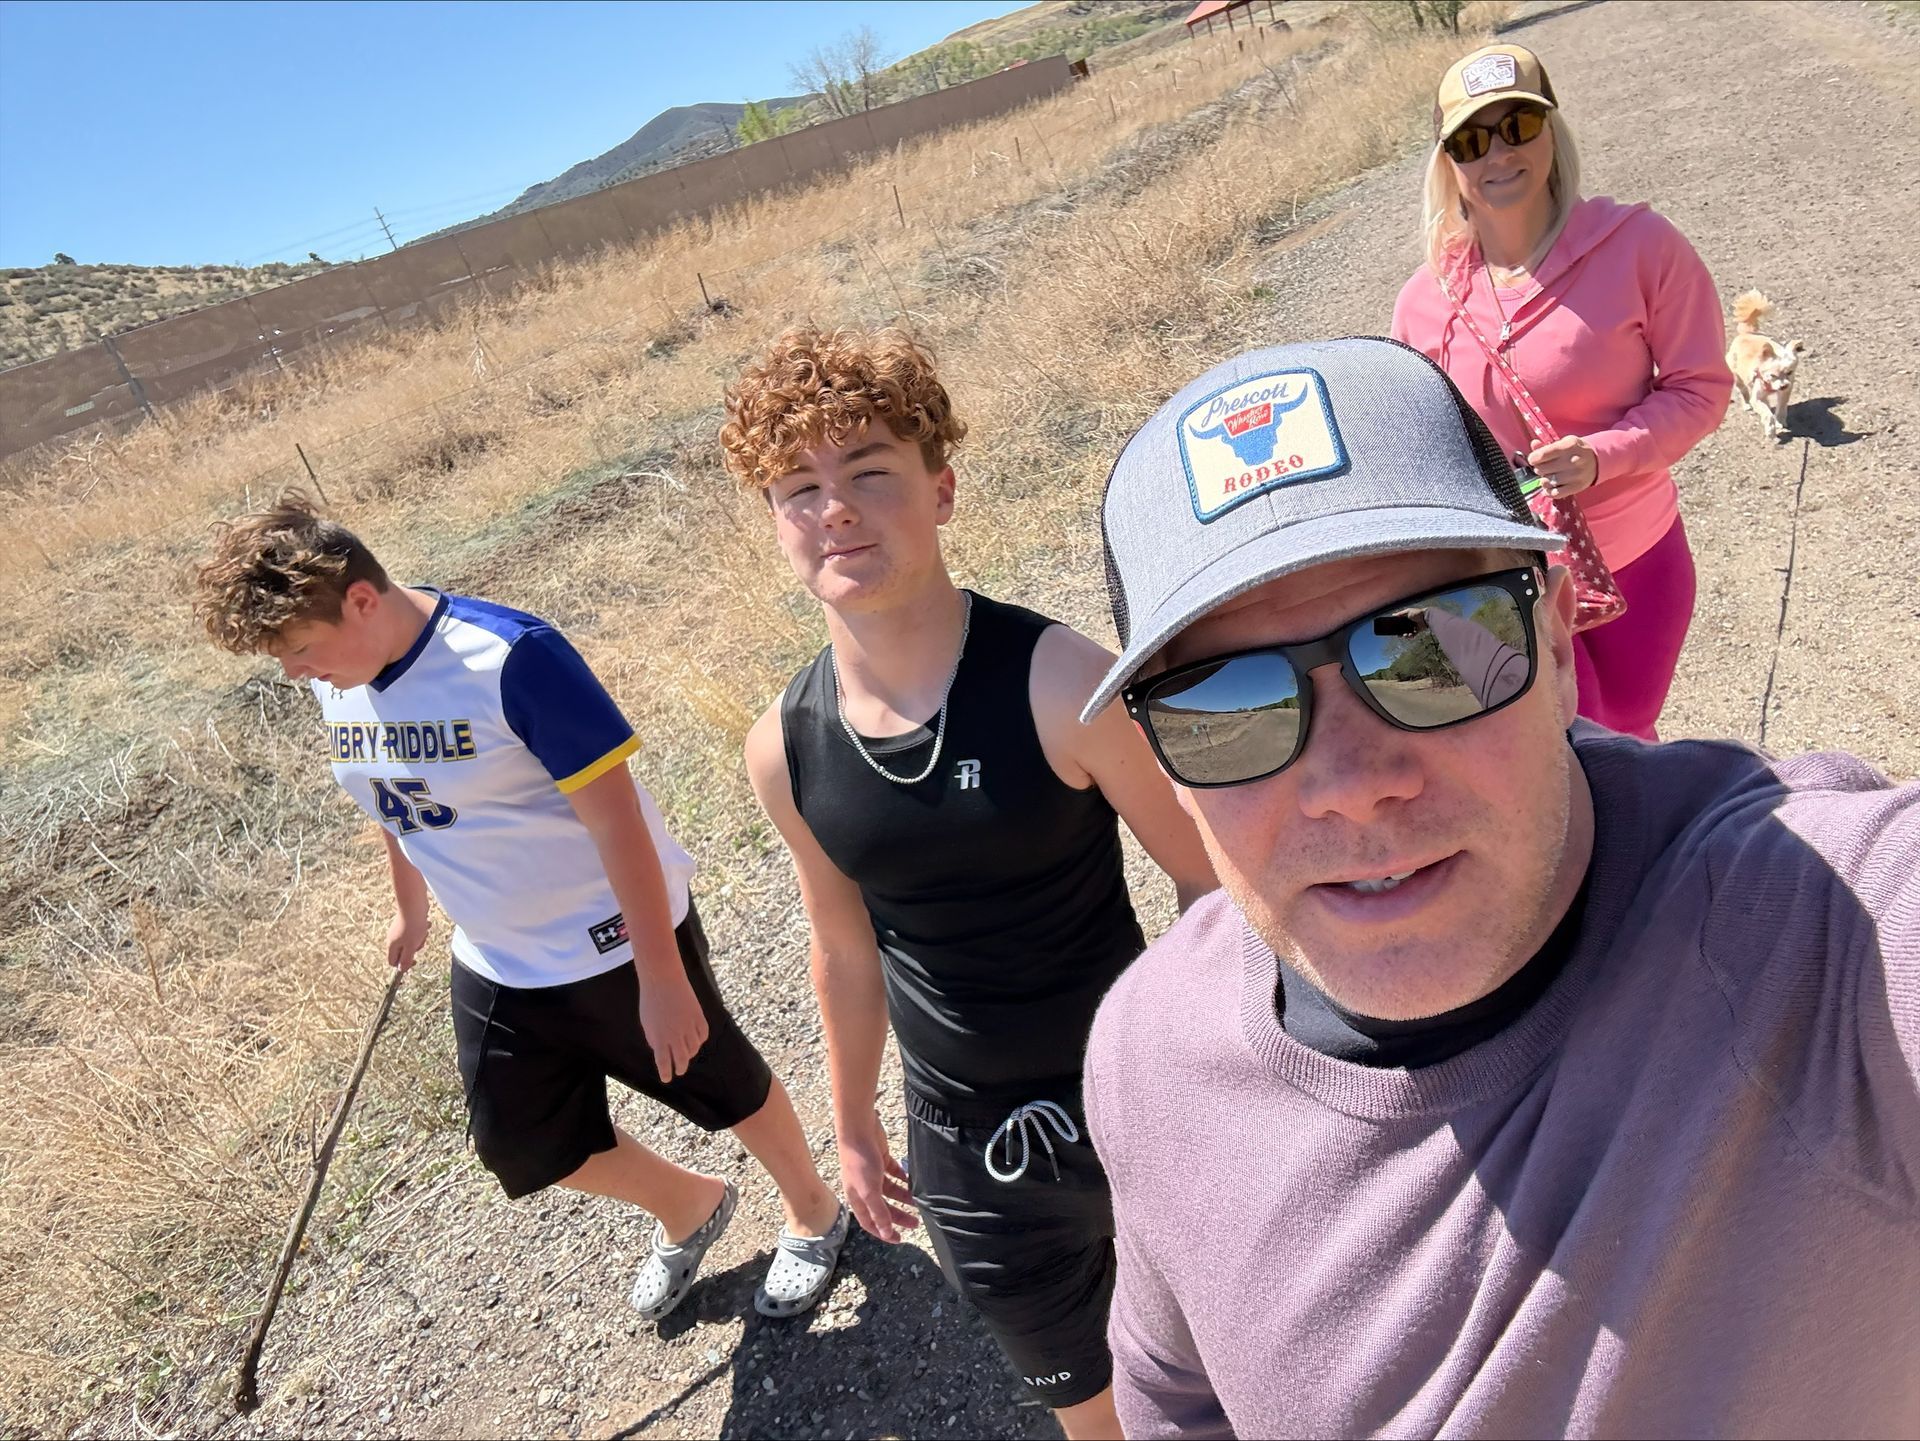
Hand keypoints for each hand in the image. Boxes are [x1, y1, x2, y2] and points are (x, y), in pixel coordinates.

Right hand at [386, 909, 428, 971]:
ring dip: (420, 938)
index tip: (415, 960)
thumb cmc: (413, 927)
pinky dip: (421, 929)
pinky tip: (425, 923)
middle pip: (404, 951)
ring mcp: (399, 929)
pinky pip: (415, 931)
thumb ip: (406, 959)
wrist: (414, 904)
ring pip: (411, 941)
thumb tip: (402, 970)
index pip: (393, 962)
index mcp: (392, 946)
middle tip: (419, 941)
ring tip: (423, 930)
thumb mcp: (411, 947)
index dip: (403, 964)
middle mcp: (393, 938)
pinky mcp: (406, 922)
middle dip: (415, 948)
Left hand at [637, 970, 708, 1082]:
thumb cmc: (651, 1001)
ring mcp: (689, 1026)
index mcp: (660, 1038)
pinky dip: (700, 1040)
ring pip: (694, 1048)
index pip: (664, 1062)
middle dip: (681, 1067)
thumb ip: (654, 1039)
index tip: (667, 1078)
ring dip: (690, 1054)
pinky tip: (696, 1041)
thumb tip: (662, 1051)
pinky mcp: (698, 1016)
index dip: (666, 1073)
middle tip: (679, 1070)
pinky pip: (703, 1035)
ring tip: (686, 1054)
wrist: (663, 979)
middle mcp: (676, 1035)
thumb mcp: (647, 1023)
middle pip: (682, 1059)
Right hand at [836, 1108, 917, 1242]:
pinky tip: (913, 1181)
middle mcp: (864, 1188)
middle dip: (899, 1217)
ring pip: (891, 1191)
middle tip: (916, 1222)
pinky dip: (904, 1178)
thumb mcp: (869, 1190)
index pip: (870, 1222)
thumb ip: (878, 1212)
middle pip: (883, 1208)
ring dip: (904, 1197)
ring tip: (920, 1202)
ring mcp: (873, 1173)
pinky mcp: (881, 1159)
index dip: (883, 1233)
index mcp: (858, 1198)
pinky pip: (895, 1173)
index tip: (899, 1239)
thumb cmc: (859, 1160)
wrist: (859, 1129)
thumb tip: (886, 1233)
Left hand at [1526, 435, 1598, 497]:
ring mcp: (1576, 475)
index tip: (1533, 459)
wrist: (1596, 461)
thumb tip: (1534, 444)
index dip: (1534, 458)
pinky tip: (1550, 486)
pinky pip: (1555, 493)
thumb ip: (1546, 445)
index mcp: (1570, 445)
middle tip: (1543, 467)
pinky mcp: (1577, 487)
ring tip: (1548, 475)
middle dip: (1539, 468)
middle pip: (1543, 469)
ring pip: (1548, 481)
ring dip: (1544, 479)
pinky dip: (1548, 491)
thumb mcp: (1563, 443)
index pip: (1544, 454)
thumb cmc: (1574, 451)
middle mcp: (1574, 460)